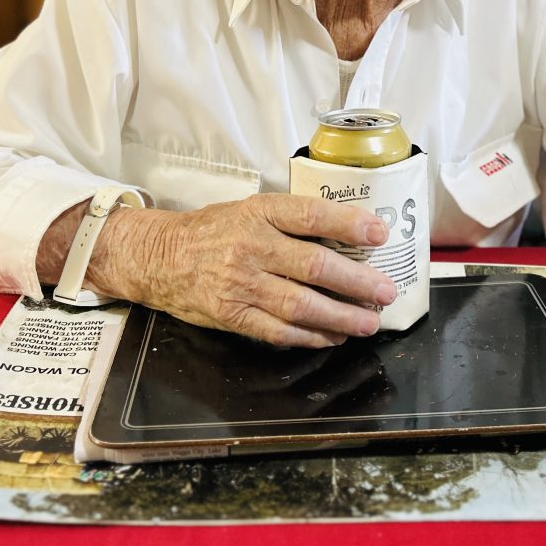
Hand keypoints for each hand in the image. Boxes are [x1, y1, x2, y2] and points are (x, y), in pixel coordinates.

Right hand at [87, 193, 397, 348]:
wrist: (160, 257)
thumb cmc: (213, 231)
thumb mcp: (250, 209)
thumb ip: (292, 221)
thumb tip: (347, 237)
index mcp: (259, 213)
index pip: (311, 215)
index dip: (348, 224)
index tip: (379, 233)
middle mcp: (251, 246)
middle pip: (314, 265)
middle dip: (357, 282)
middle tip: (385, 291)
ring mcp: (241, 284)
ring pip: (301, 304)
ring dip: (341, 316)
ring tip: (368, 321)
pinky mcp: (232, 314)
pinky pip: (279, 330)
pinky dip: (311, 336)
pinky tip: (333, 336)